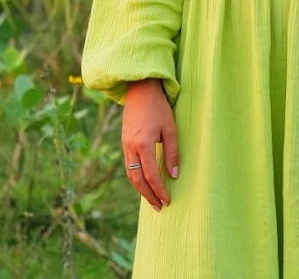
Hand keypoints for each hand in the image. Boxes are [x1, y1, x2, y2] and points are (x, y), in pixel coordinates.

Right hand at [121, 78, 178, 211]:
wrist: (140, 90)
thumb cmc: (159, 108)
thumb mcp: (170, 129)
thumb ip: (172, 153)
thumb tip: (174, 175)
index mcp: (143, 144)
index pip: (151, 175)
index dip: (159, 190)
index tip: (167, 200)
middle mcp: (130, 147)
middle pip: (137, 179)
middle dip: (148, 195)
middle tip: (159, 207)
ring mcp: (125, 145)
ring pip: (130, 174)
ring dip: (141, 189)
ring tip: (152, 199)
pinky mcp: (124, 142)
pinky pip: (128, 166)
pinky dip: (136, 178)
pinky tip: (144, 182)